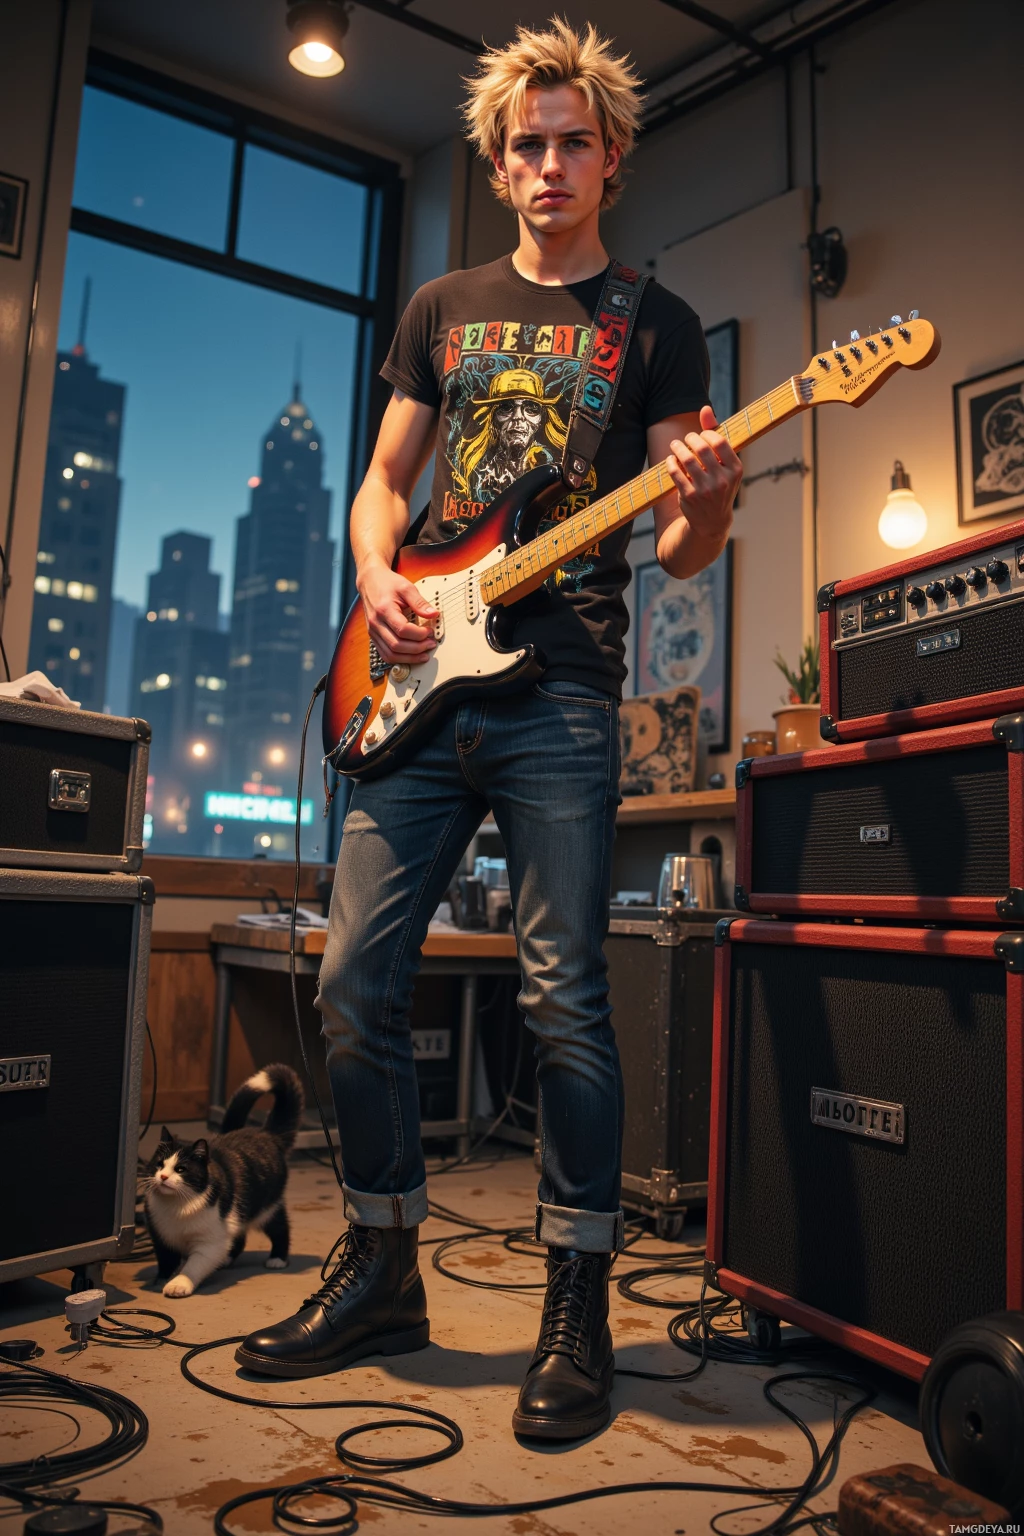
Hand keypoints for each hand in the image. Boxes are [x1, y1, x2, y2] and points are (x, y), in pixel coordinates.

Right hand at [358, 561, 438, 665]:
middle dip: (417, 648)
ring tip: (423, 653)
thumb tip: (434, 614)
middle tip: (430, 644)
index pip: (402, 630)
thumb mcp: (406, 587)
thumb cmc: (387, 584)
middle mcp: (376, 623)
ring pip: (390, 655)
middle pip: (396, 645)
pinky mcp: (374, 636)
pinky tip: (411, 655)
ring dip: (409, 658)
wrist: (370, 582)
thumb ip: (420, 602)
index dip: (419, 634)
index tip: (430, 631)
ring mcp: (373, 632)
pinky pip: (385, 654)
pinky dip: (399, 658)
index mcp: (384, 610)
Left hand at [665, 405, 742, 540]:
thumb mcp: (724, 464)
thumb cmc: (719, 485)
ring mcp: (706, 489)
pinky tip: (670, 460)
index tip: (700, 435)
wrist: (712, 521)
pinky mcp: (689, 496)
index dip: (706, 434)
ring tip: (674, 445)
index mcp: (736, 469)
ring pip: (687, 459)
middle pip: (701, 448)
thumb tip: (705, 408)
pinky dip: (670, 462)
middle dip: (689, 439)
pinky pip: (676, 472)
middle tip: (685, 439)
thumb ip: (715, 435)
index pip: (719, 441)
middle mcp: (723, 480)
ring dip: (677, 448)